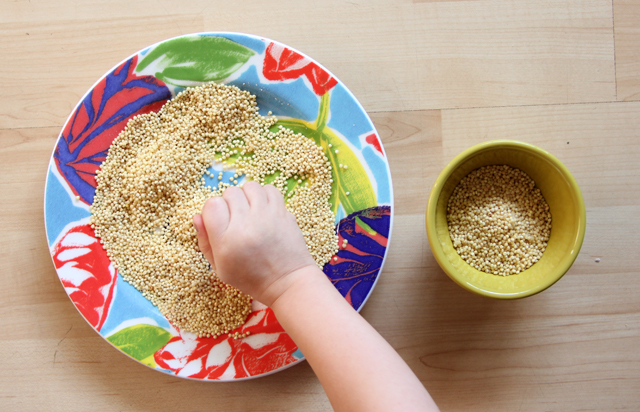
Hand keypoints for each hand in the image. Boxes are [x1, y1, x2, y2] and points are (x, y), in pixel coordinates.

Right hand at [193, 181, 317, 306]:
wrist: (286, 282)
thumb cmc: (251, 278)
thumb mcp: (220, 268)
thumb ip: (205, 242)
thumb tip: (197, 216)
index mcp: (227, 241)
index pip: (211, 205)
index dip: (213, 211)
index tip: (220, 221)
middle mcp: (246, 225)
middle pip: (230, 193)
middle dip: (230, 203)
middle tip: (237, 219)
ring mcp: (267, 217)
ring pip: (250, 186)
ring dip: (247, 196)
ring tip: (251, 211)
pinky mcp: (283, 213)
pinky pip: (269, 189)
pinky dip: (265, 195)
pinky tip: (264, 209)